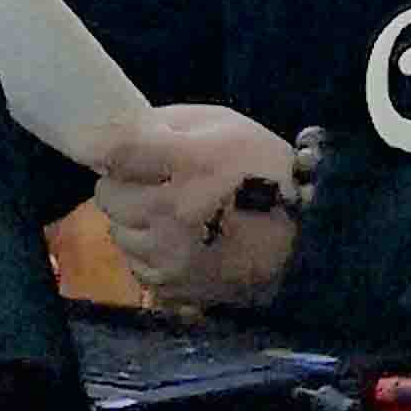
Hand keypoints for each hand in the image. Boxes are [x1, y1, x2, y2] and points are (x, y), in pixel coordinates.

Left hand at [90, 103, 300, 310]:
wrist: (303, 238)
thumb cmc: (262, 170)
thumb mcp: (222, 126)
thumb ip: (167, 123)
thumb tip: (117, 130)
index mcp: (188, 164)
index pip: (116, 152)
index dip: (107, 146)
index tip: (111, 147)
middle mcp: (172, 213)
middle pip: (108, 195)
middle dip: (125, 184)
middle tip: (152, 181)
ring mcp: (169, 256)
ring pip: (118, 232)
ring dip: (134, 220)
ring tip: (169, 212)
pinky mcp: (172, 287)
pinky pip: (135, 264)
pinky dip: (148, 252)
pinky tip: (177, 240)